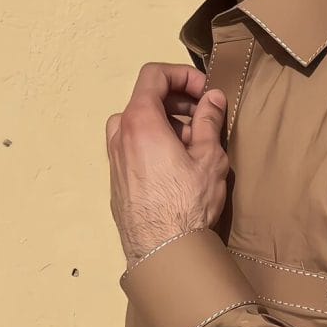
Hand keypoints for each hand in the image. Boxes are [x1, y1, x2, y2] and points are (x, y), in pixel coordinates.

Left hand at [106, 62, 228, 265]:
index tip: (205, 90)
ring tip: (196, 145)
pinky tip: (179, 165)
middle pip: (146, 98)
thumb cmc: (187, 204)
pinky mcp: (118, 179)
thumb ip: (209, 120)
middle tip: (206, 118)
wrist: (163, 252)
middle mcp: (120, 135)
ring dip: (168, 123)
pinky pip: (135, 146)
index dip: (183, 75)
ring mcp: (115, 158)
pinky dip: (156, 142)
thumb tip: (212, 98)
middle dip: (179, 101)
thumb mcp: (209, 156)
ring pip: (140, 123)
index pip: (154, 75)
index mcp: (140, 121)